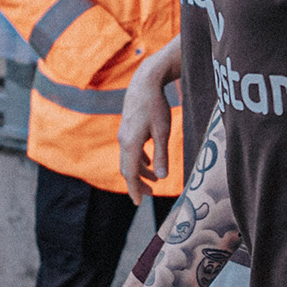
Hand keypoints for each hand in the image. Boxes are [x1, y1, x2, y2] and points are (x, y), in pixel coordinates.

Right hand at [120, 37, 186, 200]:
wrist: (145, 82)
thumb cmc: (156, 106)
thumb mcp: (163, 132)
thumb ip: (162, 155)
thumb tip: (162, 177)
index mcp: (130, 144)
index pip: (130, 174)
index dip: (134, 190)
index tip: (138, 203)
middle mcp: (123, 140)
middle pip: (127, 169)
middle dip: (138, 183)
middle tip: (149, 195)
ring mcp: (124, 134)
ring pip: (129, 159)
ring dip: (140, 171)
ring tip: (154, 180)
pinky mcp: (127, 128)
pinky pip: (131, 150)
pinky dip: (139, 159)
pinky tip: (149, 162)